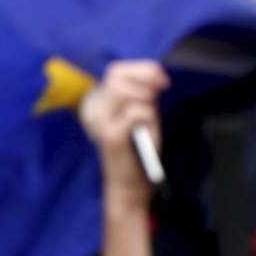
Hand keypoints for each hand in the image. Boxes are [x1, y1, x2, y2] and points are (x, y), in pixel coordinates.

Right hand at [81, 60, 167, 213]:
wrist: (129, 185)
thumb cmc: (137, 150)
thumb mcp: (140, 115)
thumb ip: (142, 94)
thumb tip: (154, 74)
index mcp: (98, 103)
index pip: (116, 70)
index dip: (143, 69)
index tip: (161, 81)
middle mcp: (94, 110)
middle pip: (118, 75)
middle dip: (146, 81)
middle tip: (160, 95)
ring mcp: (100, 123)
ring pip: (127, 92)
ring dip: (147, 102)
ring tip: (150, 120)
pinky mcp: (110, 136)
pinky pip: (137, 111)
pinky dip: (149, 119)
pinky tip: (148, 134)